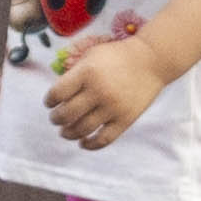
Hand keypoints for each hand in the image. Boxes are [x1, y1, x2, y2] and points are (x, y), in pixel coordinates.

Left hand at [43, 34, 165, 149]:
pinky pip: (104, 139)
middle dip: (56, 119)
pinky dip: (90, 145)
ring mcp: (112, 107)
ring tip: (65, 131)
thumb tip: (58, 95)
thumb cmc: (117, 56)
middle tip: (55, 118)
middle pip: (67, 114)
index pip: (57, 93)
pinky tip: (83, 142)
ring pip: (82, 129)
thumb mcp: (91, 55)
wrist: (151, 61)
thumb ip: (74, 73)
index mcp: (86, 72)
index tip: (50, 103)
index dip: (49, 100)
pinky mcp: (125, 120)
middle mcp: (98, 91)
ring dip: (68, 133)